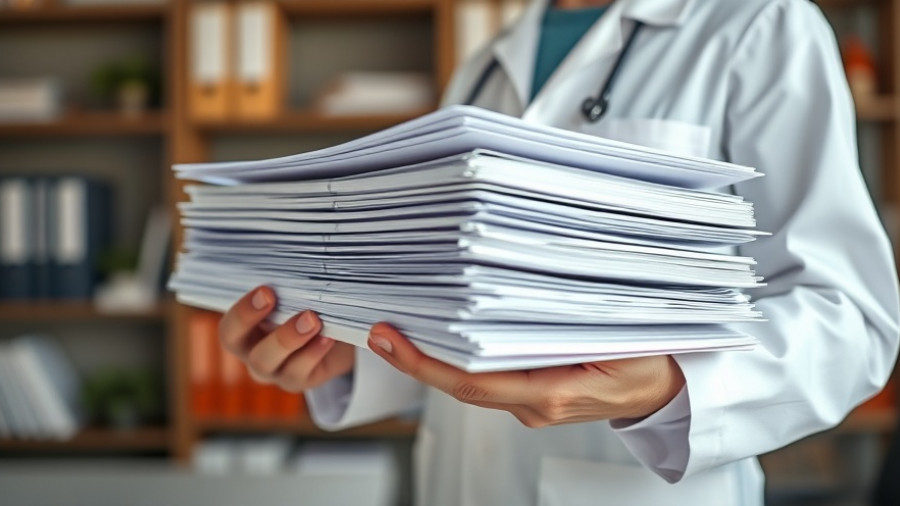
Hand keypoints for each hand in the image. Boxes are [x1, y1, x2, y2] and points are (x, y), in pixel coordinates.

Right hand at [218, 286, 354, 391]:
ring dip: (289, 339)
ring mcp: (274, 371)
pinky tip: (328, 337)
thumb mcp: (295, 299)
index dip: (243, 312)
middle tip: (278, 300)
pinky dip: (313, 353)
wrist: (338, 339)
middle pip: (242, 348)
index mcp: (245, 330)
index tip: (266, 291)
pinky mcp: (298, 381)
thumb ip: (287, 289)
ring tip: (313, 320)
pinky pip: (300, 372)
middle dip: (255, 320)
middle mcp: (253, 353)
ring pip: (268, 362)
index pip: (230, 327)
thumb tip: (294, 267)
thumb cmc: (307, 309)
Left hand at [367, 323, 684, 426]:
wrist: (666, 391)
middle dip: (417, 359)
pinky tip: (446, 334)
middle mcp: (536, 405)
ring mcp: (534, 406)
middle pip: (462, 385)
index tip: (389, 339)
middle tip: (379, 330)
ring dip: (437, 357)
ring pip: (474, 383)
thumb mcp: (617, 333)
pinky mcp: (535, 398)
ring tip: (402, 327)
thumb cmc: (650, 359)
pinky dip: (463, 359)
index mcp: (553, 392)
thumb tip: (516, 290)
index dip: (425, 362)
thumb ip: (565, 318)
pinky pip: (490, 380)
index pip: (472, 381)